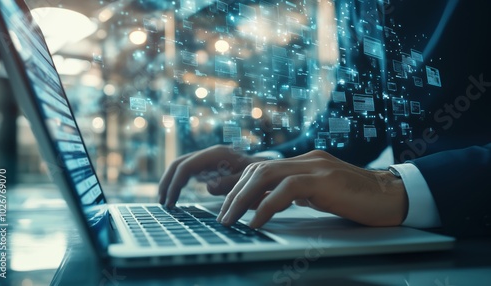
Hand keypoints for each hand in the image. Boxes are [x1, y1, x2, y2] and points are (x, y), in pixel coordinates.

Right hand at [159, 144, 264, 206]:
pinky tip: (175, 195)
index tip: (171, 202)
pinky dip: (179, 182)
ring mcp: (208, 158)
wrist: (269, 167)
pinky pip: (188, 171)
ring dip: (170, 182)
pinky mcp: (209, 165)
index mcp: (216, 154)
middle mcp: (209, 153)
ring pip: (181, 166)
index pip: (186, 166)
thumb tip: (207, 186)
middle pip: (179, 163)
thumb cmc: (261, 174)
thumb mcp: (248, 179)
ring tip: (165, 201)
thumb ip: (229, 183)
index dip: (175, 184)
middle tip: (162, 203)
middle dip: (167, 182)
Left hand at [217, 150, 407, 227]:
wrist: (392, 198)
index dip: (238, 183)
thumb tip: (267, 204)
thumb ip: (296, 194)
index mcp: (304, 163)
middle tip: (221, 214)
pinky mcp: (325, 179)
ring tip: (230, 219)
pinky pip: (287, 188)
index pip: (262, 167)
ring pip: (266, 174)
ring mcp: (316, 167)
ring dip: (243, 197)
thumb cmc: (357, 200)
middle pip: (258, 168)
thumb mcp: (319, 196)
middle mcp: (307, 160)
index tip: (221, 198)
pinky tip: (256, 221)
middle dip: (234, 191)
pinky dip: (267, 205)